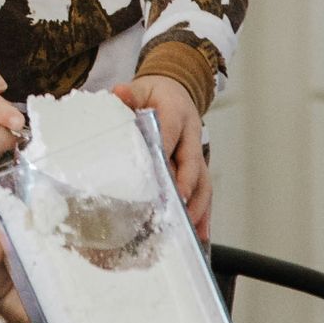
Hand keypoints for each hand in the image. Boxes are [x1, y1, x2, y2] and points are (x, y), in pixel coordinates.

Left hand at [119, 75, 210, 240]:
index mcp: (176, 112)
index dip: (165, 153)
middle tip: (173, 206)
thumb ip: (130, 94)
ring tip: (189, 229)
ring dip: (197, 206)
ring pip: (203, 182)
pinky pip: (203, 192)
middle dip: (184, 187)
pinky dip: (204, 214)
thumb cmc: (155, 95)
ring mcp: (196, 154)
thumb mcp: (140, 88)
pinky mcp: (197, 169)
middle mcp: (191, 136)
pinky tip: (200, 234)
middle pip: (192, 163)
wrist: (175, 92)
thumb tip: (119, 93)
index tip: (157, 174)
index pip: (170, 133)